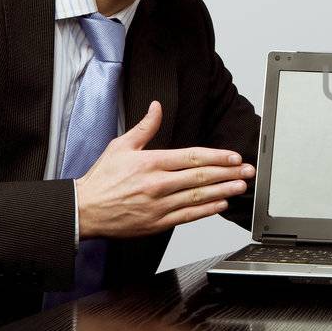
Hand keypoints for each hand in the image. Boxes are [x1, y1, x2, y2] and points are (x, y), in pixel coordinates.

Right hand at [75, 101, 255, 237]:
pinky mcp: (157, 223)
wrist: (84, 210)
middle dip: (228, 173)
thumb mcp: (121, 146)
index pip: (192, 157)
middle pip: (200, 176)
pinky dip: (207, 210)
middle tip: (247, 171)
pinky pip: (188, 216)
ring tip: (240, 186)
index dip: (217, 157)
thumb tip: (157, 107)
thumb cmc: (102, 179)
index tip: (234, 157)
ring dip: (223, 191)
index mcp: (151, 162)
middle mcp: (157, 184)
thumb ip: (145, 127)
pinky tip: (221, 204)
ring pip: (198, 197)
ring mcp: (158, 205)